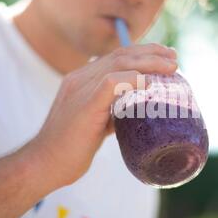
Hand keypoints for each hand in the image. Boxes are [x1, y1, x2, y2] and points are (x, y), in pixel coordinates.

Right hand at [30, 43, 177, 186]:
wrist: (44, 164)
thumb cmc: (70, 148)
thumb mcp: (94, 123)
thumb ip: (110, 111)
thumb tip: (134, 111)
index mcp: (81, 80)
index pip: (115, 57)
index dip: (141, 53)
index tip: (164, 57)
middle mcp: (79, 78)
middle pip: (120, 55)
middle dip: (150, 52)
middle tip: (173, 56)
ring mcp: (80, 89)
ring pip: (119, 64)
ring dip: (149, 63)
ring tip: (171, 66)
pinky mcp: (84, 106)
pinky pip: (111, 84)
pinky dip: (133, 79)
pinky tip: (150, 83)